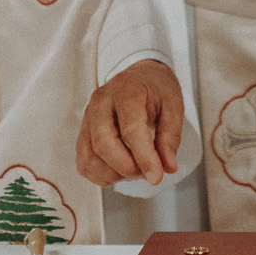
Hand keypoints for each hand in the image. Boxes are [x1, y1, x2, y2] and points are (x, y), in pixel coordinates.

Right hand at [76, 59, 185, 187]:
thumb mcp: (173, 107)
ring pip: (89, 156)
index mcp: (126, 89)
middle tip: (147, 171)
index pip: (130, 128)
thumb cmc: (156, 90)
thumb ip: (170, 137)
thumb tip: (167, 167)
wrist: (140, 77)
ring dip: (114, 173)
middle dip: (126, 167)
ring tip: (135, 169)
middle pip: (103, 143)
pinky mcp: (82, 133)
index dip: (143, 157)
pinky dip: (102, 176)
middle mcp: (101, 101)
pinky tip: (120, 170)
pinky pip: (84, 163)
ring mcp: (88, 117)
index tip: (156, 177)